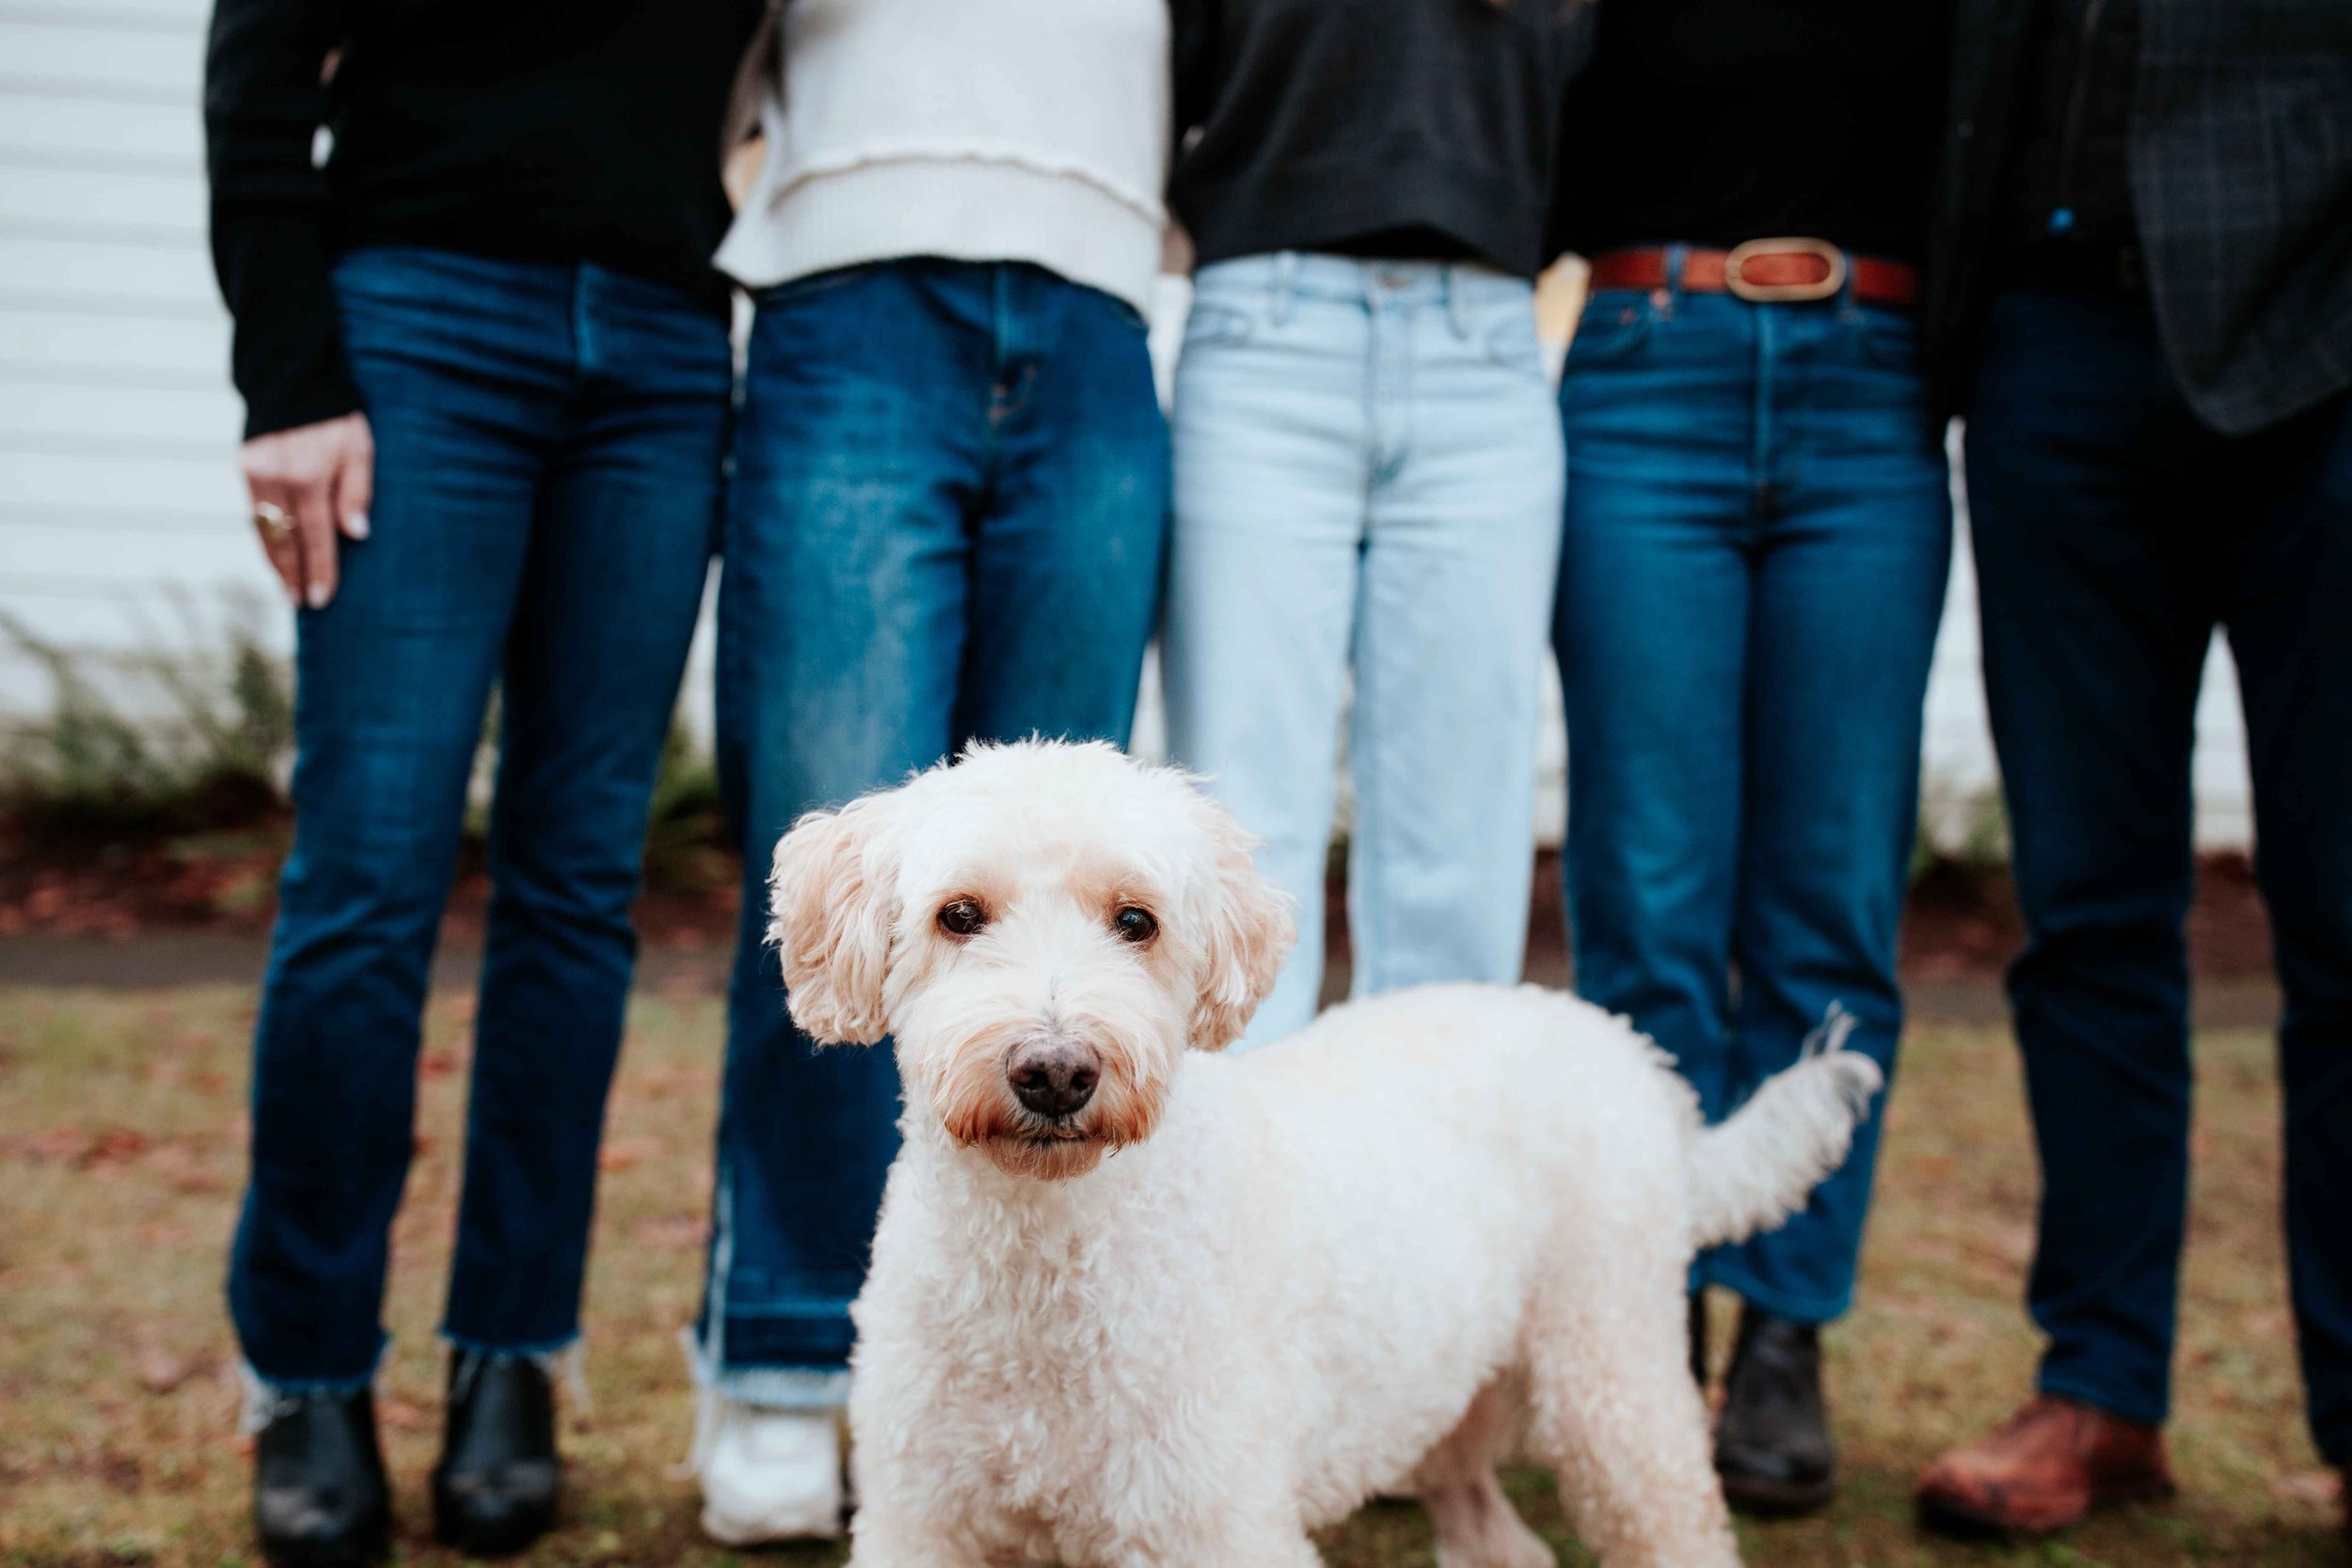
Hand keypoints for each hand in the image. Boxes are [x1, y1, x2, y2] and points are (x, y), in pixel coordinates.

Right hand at [241, 412, 372, 608]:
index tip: (321, 598)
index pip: (316, 537)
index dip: (319, 570)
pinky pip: (253, 512)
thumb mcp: (359, 448)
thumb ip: (357, 492)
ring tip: (286, 587)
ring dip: (274, 561)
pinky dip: (263, 536)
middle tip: (299, 604)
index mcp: (309, 477)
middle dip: (292, 575)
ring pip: (262, 530)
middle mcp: (276, 479)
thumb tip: (356, 536)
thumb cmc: (337, 416)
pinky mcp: (244, 466)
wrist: (293, 377)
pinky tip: (274, 553)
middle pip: (283, 540)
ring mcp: (255, 473)